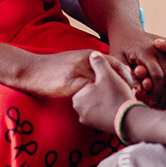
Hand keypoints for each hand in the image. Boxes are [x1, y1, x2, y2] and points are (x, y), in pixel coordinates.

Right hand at [17, 49, 135, 98]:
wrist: (32, 69)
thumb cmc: (52, 68)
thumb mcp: (73, 62)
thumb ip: (88, 66)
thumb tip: (102, 76)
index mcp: (88, 54)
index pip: (114, 63)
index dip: (125, 75)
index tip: (133, 87)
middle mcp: (85, 60)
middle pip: (113, 72)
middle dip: (124, 86)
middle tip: (133, 98)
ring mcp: (78, 71)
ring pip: (103, 83)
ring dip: (113, 95)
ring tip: (121, 107)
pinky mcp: (70, 83)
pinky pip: (88, 93)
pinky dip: (97, 102)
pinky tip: (102, 112)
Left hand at [72, 52, 137, 132]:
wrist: (131, 121)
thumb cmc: (117, 97)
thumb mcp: (107, 74)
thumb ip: (98, 62)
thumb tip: (93, 55)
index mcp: (77, 98)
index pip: (86, 82)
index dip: (100, 77)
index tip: (110, 78)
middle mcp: (79, 111)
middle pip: (92, 92)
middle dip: (103, 87)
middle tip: (116, 86)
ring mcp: (89, 120)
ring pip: (98, 101)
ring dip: (107, 96)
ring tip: (118, 94)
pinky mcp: (99, 126)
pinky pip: (102, 111)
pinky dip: (109, 106)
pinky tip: (118, 103)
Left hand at [110, 28, 165, 109]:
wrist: (127, 29)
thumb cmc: (119, 47)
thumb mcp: (118, 60)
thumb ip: (128, 76)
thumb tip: (137, 92)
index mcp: (145, 51)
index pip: (157, 76)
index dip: (156, 93)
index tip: (151, 104)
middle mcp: (160, 49)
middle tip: (161, 108)